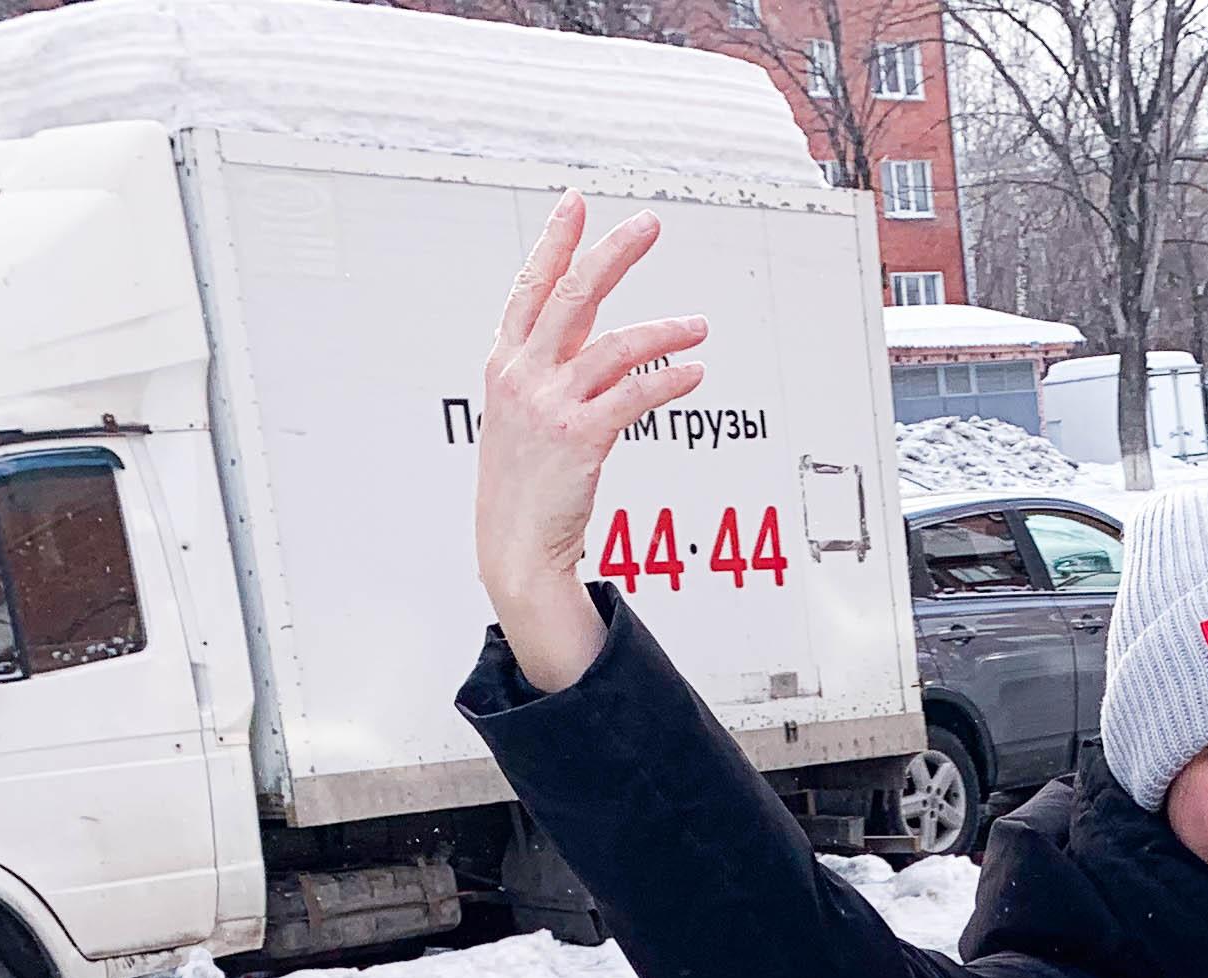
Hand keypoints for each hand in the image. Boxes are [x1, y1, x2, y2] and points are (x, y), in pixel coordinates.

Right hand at [475, 196, 709, 692]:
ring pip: (615, 346)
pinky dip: (668, 381)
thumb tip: (589, 327)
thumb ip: (553, 364)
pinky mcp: (579, 438)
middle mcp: (524, 375)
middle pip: (573, 297)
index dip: (554, 242)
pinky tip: (693, 373)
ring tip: (700, 327)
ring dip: (664, 332)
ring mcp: (549, 405)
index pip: (531, 287)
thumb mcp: (523, 411)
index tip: (575, 202)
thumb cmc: (524, 480)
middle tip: (649, 225)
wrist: (513, 545)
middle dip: (613, 254)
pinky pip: (634, 395)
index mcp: (506, 362)